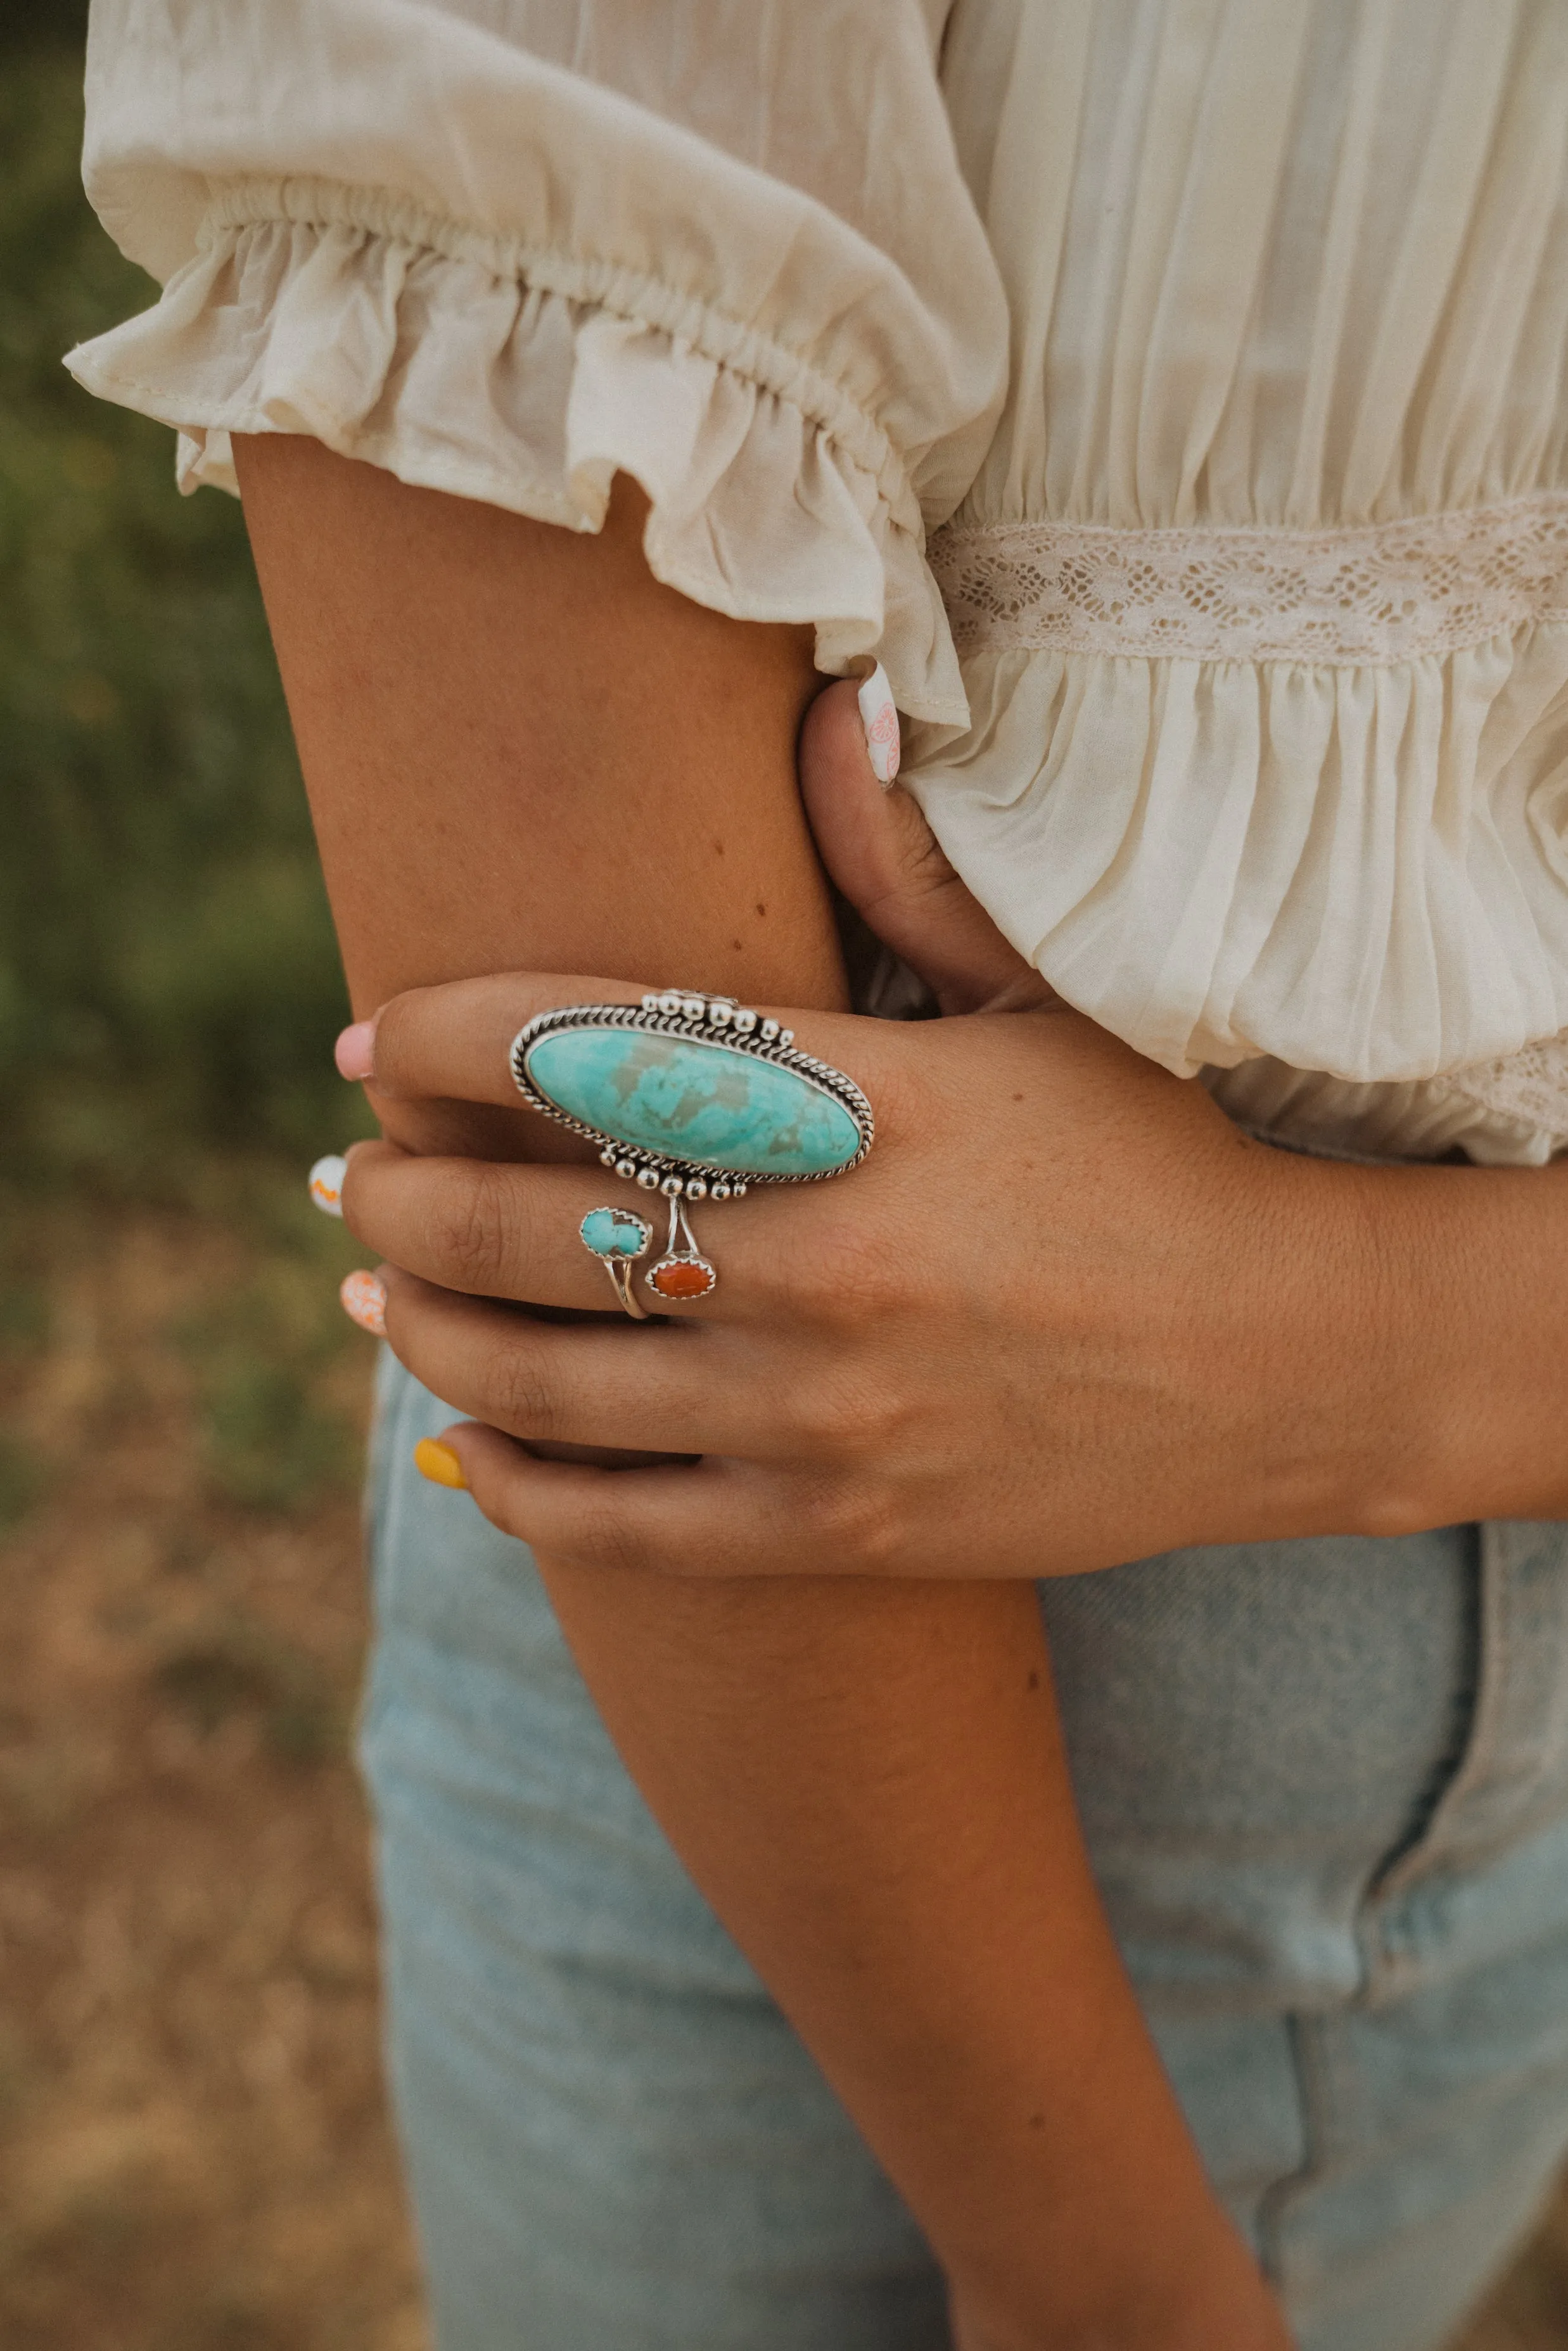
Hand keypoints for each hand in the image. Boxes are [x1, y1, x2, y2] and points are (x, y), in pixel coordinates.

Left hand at [332, 749, 1423, 1576]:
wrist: (1286, 1362)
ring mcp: (826, 1415)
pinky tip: (459, 1449)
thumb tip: (832, 705)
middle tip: (347, 1177)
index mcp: (867, 1106)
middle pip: (527, 1225)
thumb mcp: (1046, 1000)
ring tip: (373, 1298)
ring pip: (547, 1379)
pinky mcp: (839, 1533)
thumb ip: (909, 869)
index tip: (368, 1040)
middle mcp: (829, 1262)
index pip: (584, 1054)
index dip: (441, 1041)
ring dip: (425, 1333)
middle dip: (401, 1195)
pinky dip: (514, 1488)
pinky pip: (622, 1528)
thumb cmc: (1151, 1160)